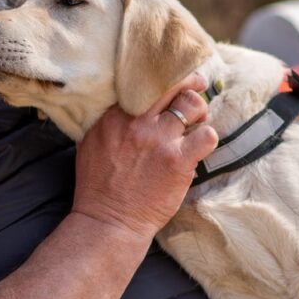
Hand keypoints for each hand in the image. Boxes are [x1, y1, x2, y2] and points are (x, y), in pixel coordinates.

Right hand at [71, 73, 218, 240]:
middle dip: (189, 82)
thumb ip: (108, 119)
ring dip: (200, 111)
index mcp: (116, 115)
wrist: (108, 221)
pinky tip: (201, 145)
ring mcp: (159, 140)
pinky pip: (206, 136)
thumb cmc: (97, 185)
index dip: (164, 77)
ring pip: (193, 104)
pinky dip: (208, 137)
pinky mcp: (178, 161)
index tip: (173, 79)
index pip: (145, 81)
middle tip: (198, 86)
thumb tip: (123, 104)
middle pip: (172, 85)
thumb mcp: (91, 142)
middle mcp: (138, 122)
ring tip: (198, 120)